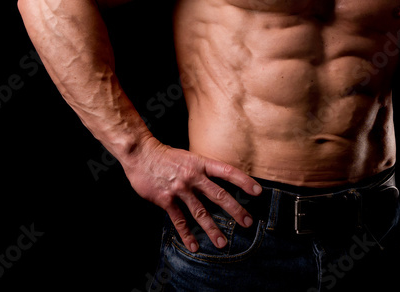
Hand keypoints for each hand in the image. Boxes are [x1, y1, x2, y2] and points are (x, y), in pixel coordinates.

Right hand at [122, 138, 261, 251]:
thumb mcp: (190, 157)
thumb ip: (203, 170)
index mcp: (201, 164)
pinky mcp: (166, 200)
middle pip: (219, 195)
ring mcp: (180, 189)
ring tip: (222, 243)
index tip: (258, 192)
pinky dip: (187, 234)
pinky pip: (179, 220)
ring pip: (200, 212)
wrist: (141, 154)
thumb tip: (219, 180)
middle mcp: (193, 176)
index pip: (227, 172)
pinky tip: (194, 246)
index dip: (244, 181)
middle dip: (235, 210)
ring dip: (212, 229)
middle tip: (248, 223)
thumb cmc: (167, 156)